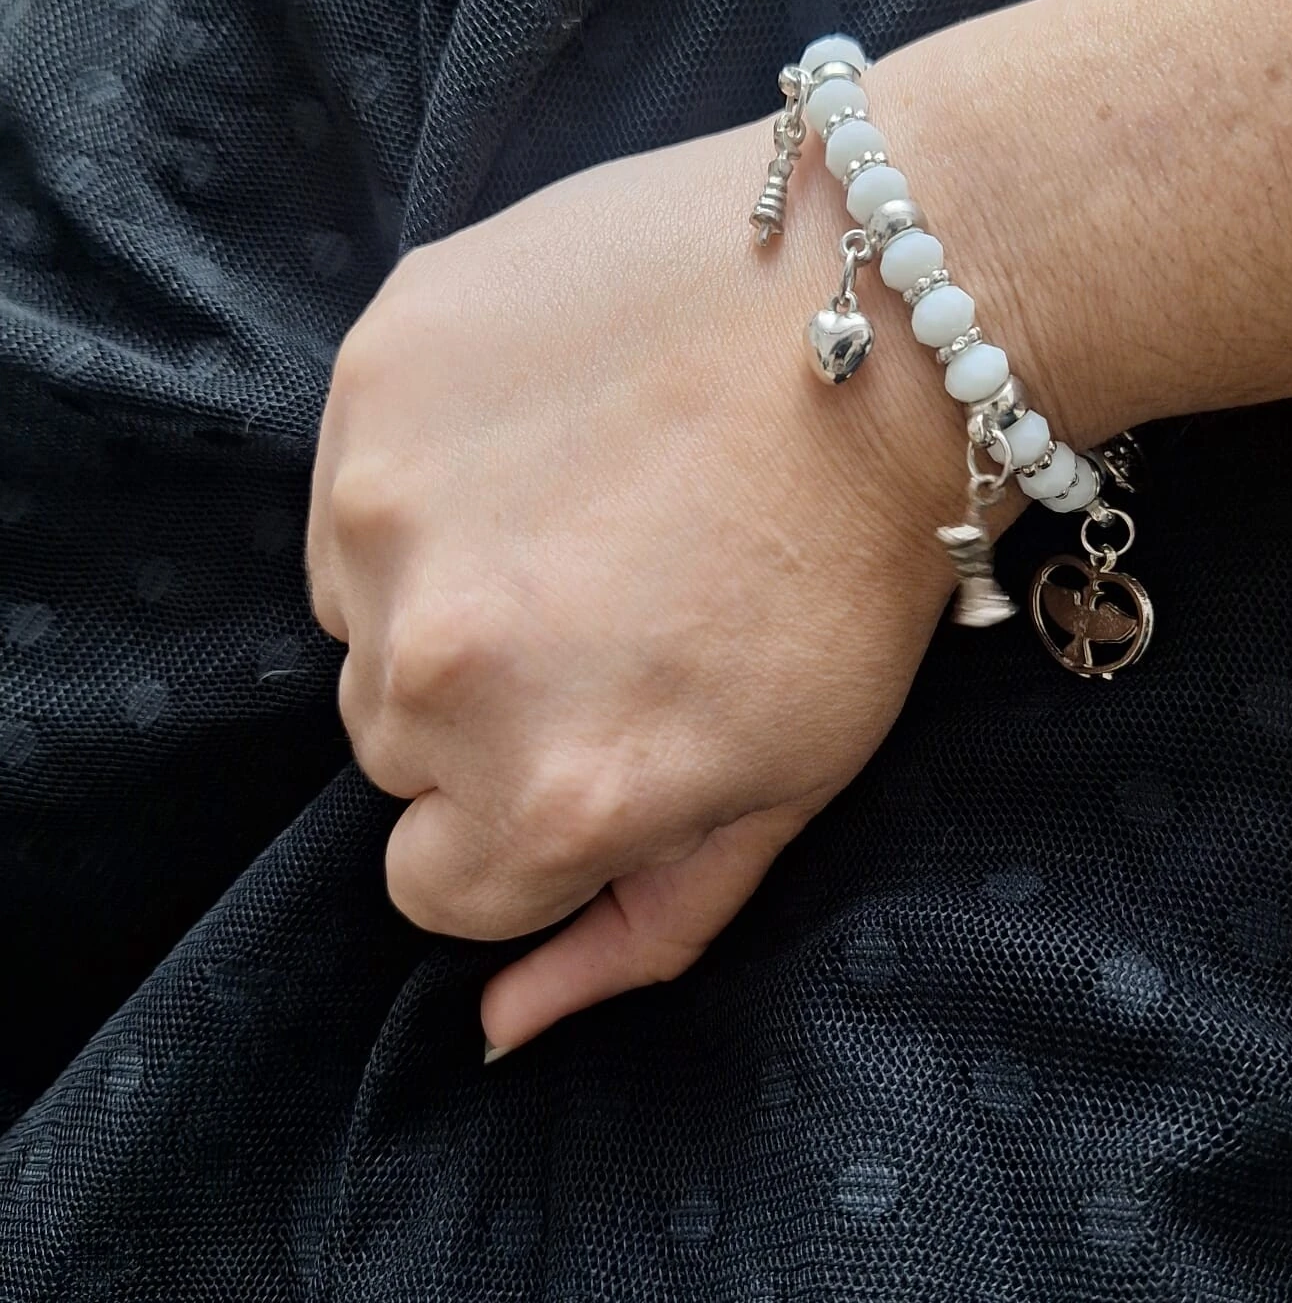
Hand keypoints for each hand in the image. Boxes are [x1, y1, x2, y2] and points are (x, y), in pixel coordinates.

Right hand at [305, 51, 1096, 1055]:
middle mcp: (442, 668)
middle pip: (392, 747)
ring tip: (581, 503)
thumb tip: (495, 1027)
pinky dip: (424, 476)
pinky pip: (351, 484)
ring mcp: (390, 507)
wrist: (887, 317)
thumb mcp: (789, 783)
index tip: (591, 733)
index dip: (521, 817)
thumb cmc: (862, 564)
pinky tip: (546, 425)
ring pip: (360, 613)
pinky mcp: (377, 369)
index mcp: (551, 795)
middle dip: (486, 704)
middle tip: (607, 601)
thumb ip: (639, 926)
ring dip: (439, 585)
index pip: (440, 884)